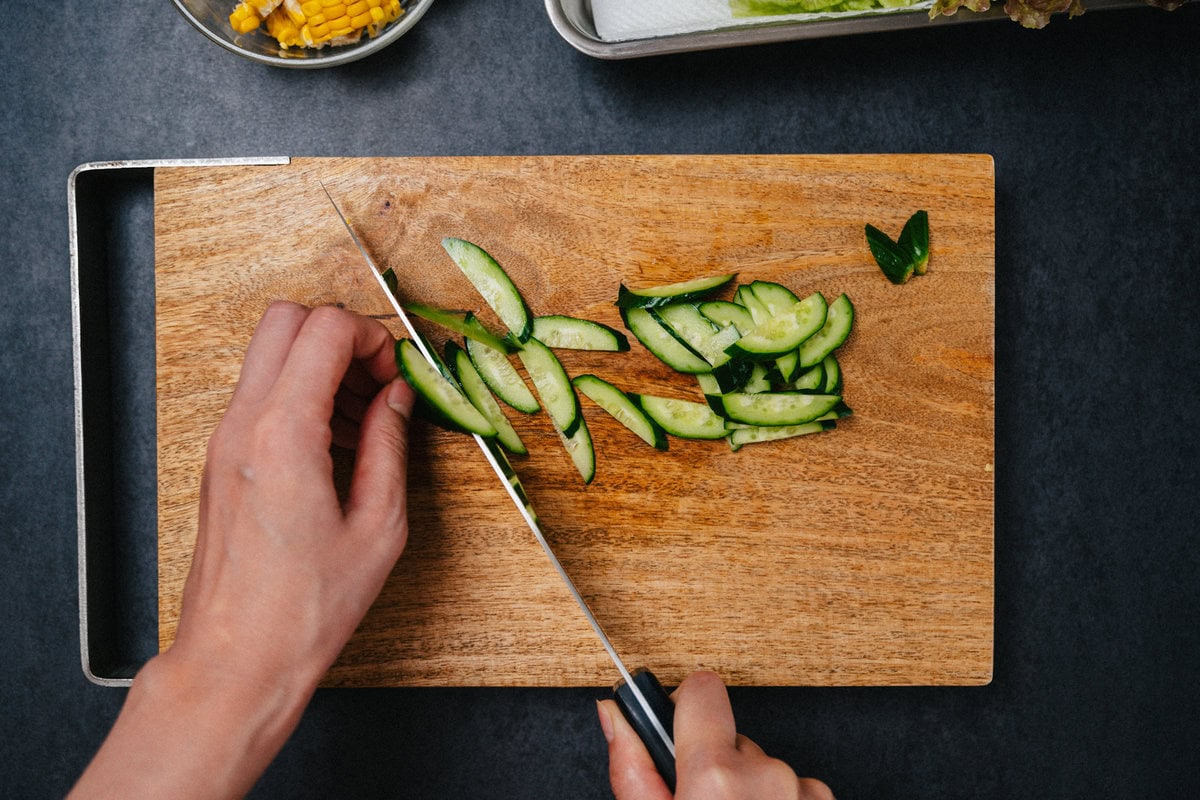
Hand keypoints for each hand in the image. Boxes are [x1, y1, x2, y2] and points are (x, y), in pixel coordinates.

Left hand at [71, 302, 413, 799]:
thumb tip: (397, 399)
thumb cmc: (303, 608)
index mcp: (284, 434)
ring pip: (269, 352)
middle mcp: (243, 425)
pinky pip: (259, 393)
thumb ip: (388, 446)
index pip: (325, 329)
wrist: (237, 657)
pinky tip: (333, 444)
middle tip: (376, 382)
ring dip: (319, 364)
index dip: (373, 338)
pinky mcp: (220, 458)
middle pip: (286, 319)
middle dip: (340, 336)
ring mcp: (224, 439)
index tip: (396, 375)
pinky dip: (298, 394)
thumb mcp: (377, 526)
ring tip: (360, 419)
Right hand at [598, 671, 833, 799]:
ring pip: (763, 766)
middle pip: (732, 739)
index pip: (702, 690)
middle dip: (717, 766)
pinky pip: (796, 788)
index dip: (685, 709)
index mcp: (715, 775)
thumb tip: (614, 714)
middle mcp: (765, 775)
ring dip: (749, 790)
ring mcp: (802, 791)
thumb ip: (632, 768)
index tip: (680, 733)